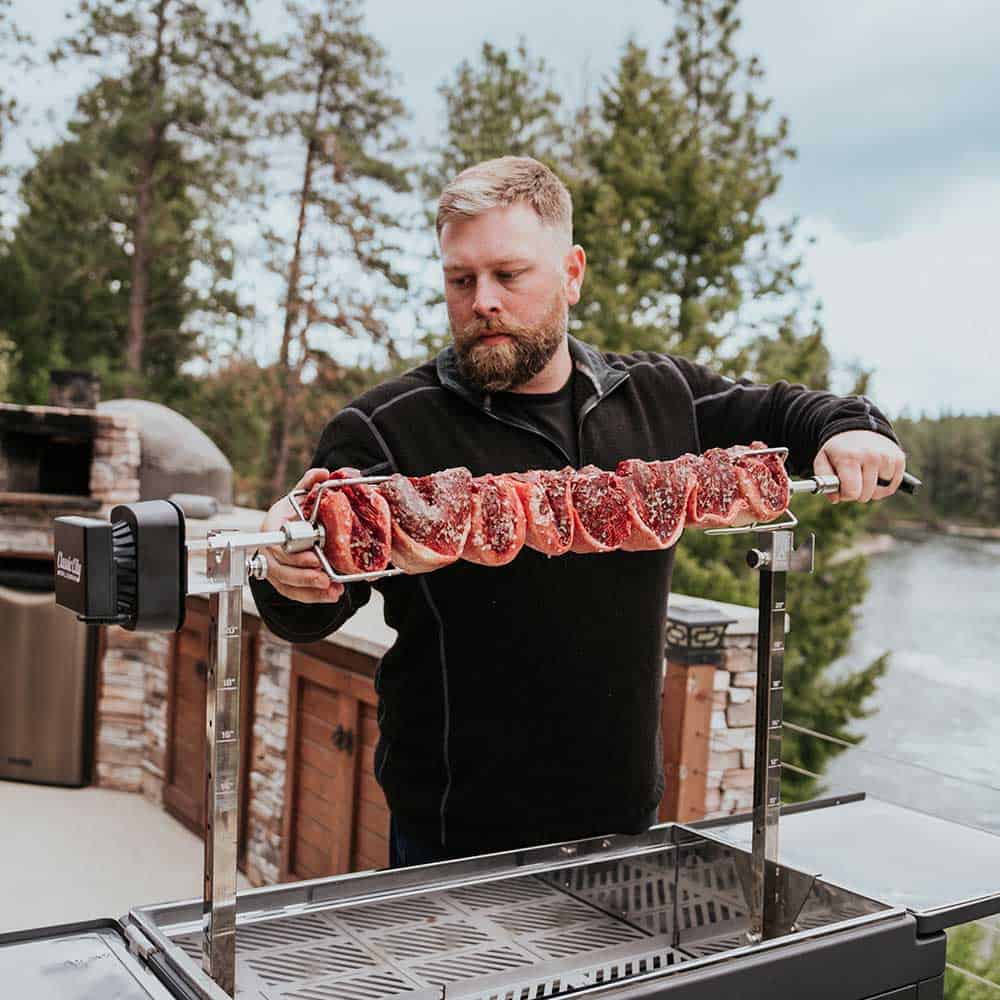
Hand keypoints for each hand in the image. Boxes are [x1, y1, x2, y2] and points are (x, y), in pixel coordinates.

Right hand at [260, 467, 344, 603]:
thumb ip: (309, 484)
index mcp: (271, 527)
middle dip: (304, 576)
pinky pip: (294, 594)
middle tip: (325, 578)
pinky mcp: (282, 582)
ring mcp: (273, 568)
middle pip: (280, 570)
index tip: (315, 558)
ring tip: (333, 590)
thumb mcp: (300, 497)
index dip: (294, 555)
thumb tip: (322, 473)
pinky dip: (313, 597)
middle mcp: (268, 550)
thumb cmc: (294, 512)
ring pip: (287, 585)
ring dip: (311, 590)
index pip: (277, 546)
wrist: (290, 526)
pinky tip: (331, 594)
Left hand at [813, 430, 905, 503]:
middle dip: (857, 492)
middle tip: (853, 479)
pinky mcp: (899, 459)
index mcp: (850, 457)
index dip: (845, 495)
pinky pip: (893, 486)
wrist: (858, 427)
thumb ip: (824, 480)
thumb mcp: (822, 460)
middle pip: (866, 495)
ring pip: (880, 492)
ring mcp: (887, 457)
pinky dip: (884, 485)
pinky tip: (875, 474)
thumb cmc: (838, 449)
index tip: (842, 487)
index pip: (852, 492)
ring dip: (872, 488)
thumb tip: (835, 499)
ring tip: (863, 474)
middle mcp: (871, 456)